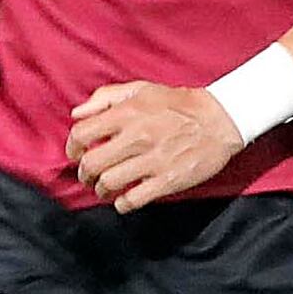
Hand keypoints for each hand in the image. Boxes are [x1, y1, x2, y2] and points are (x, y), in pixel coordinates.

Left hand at [64, 79, 241, 210]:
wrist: (220, 119)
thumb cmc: (179, 104)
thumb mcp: (141, 89)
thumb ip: (106, 98)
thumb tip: (77, 114)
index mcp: (127, 113)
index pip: (82, 134)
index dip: (72, 147)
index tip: (75, 154)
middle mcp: (137, 137)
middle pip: (91, 163)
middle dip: (84, 173)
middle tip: (88, 175)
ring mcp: (152, 161)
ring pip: (108, 183)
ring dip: (101, 189)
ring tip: (105, 187)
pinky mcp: (167, 180)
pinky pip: (133, 200)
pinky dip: (122, 203)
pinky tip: (124, 198)